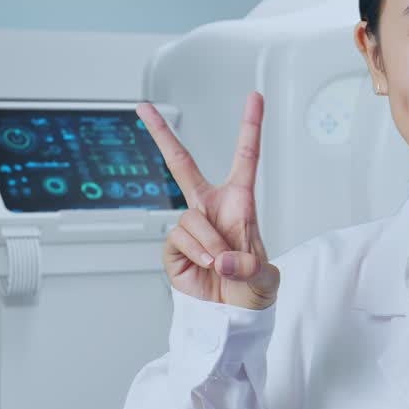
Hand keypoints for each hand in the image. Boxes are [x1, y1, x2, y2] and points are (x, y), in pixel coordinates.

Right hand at [137, 92, 278, 309]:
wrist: (232, 312)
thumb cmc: (252, 286)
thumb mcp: (264, 278)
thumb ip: (250, 268)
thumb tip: (223, 260)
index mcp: (239, 201)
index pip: (246, 156)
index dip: (250, 125)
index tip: (255, 96)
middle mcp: (210, 207)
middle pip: (181, 163)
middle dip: (161, 134)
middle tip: (144, 106)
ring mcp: (190, 225)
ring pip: (189, 219)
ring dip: (210, 244)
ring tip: (222, 263)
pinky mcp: (173, 247)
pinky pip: (178, 239)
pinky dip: (195, 253)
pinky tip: (204, 266)